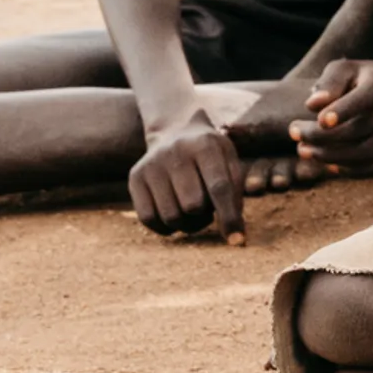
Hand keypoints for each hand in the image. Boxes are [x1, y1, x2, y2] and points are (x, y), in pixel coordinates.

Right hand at [128, 107, 243, 241]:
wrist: (176, 132)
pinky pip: (148, 219)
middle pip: (193, 206)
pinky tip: (175, 216)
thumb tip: (236, 238)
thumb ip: (236, 195)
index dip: (229, 217)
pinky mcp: (135, 177)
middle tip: (206, 207)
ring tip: (192, 209)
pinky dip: (165, 228)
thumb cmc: (211, 156)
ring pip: (171, 217)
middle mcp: (175, 152)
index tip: (237, 241)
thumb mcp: (230, 162)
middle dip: (204, 215)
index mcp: (206, 145)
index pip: (219, 188)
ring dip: (186, 223)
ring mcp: (152, 164)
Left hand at [289, 55, 372, 174]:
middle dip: (321, 136)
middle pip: (359, 130)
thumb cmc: (366, 79)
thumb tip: (312, 105)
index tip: (318, 120)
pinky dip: (349, 170)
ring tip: (304, 151)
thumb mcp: (347, 69)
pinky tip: (327, 164)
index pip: (363, 99)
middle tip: (294, 134)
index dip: (341, 112)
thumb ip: (329, 82)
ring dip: (330, 156)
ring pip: (365, 152)